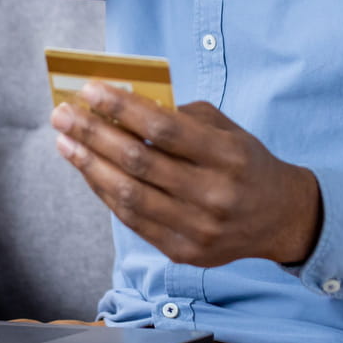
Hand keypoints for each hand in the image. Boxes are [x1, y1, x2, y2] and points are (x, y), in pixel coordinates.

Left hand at [51, 81, 320, 267]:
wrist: (280, 217)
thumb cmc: (245, 162)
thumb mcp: (225, 129)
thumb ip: (179, 116)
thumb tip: (120, 105)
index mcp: (227, 156)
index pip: (164, 128)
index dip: (122, 108)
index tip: (90, 90)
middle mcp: (213, 195)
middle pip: (139, 162)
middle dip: (93, 134)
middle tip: (62, 115)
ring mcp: (198, 229)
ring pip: (129, 195)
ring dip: (89, 165)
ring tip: (65, 142)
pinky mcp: (184, 253)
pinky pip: (133, 220)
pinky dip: (105, 192)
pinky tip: (88, 170)